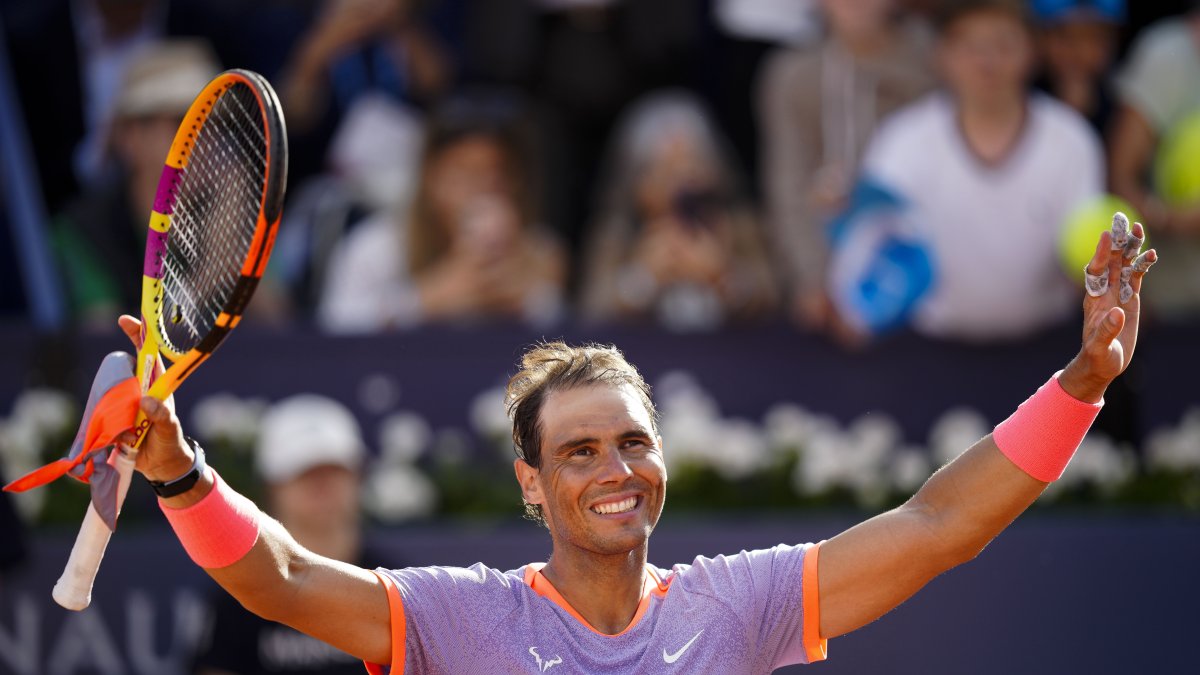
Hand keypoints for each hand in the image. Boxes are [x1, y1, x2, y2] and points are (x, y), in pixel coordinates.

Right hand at [112, 316, 192, 482]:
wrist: (161, 466)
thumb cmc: (170, 442)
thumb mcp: (169, 430)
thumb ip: (162, 417)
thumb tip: (148, 401)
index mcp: (156, 385)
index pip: (148, 354)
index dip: (138, 334)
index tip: (125, 320)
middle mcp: (140, 390)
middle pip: (123, 370)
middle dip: (116, 375)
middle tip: (126, 400)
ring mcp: (126, 403)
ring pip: (110, 392)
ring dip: (112, 407)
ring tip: (132, 431)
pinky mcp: (114, 417)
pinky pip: (102, 413)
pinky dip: (103, 422)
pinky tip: (116, 437)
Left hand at [1060, 220, 1157, 401]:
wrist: (1104, 363)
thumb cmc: (1097, 356)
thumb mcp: (1100, 346)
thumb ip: (1107, 330)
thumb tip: (1117, 312)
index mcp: (1093, 300)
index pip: (1095, 271)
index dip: (1100, 253)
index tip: (1105, 236)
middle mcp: (1105, 292)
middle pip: (1111, 262)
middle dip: (1117, 242)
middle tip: (1123, 221)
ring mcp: (1118, 293)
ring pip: (1125, 265)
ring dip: (1131, 248)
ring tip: (1139, 229)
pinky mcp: (1130, 299)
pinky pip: (1137, 277)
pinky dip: (1143, 265)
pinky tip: (1152, 254)